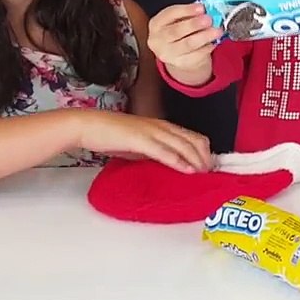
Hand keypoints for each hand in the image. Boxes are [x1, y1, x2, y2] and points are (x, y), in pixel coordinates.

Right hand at [76, 111, 213, 172]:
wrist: (89, 126)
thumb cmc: (112, 135)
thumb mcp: (140, 144)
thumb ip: (155, 150)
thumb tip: (168, 163)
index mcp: (162, 126)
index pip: (193, 136)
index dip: (204, 151)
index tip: (209, 166)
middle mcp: (161, 126)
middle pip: (194, 140)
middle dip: (205, 157)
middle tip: (210, 174)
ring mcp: (152, 132)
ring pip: (183, 145)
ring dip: (197, 160)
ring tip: (204, 174)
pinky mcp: (141, 140)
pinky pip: (165, 151)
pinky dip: (179, 161)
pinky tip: (187, 170)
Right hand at [147, 3, 222, 82]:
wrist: (177, 55)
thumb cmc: (179, 32)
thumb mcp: (179, 20)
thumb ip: (189, 15)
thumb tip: (206, 10)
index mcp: (156, 24)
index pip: (170, 14)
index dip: (186, 10)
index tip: (201, 7)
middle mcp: (158, 39)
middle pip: (176, 31)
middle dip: (194, 24)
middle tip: (209, 19)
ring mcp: (168, 54)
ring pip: (188, 44)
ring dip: (204, 36)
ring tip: (217, 31)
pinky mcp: (180, 63)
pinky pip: (196, 55)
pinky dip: (207, 47)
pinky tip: (214, 42)